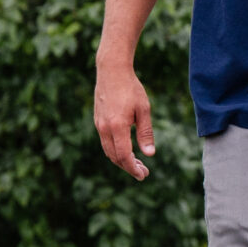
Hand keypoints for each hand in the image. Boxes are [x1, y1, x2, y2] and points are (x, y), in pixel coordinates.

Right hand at [93, 61, 154, 179]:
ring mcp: (99, 124)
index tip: (143, 175)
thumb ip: (146, 133)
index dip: (133, 168)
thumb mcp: (144, 110)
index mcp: (117, 126)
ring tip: (137, 163)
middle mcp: (104, 128)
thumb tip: (149, 154)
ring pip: (108, 151)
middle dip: (128, 167)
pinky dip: (115, 150)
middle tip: (143, 172)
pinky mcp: (98, 120)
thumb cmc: (131, 88)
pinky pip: (105, 142)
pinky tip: (126, 149)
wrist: (111, 70)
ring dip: (121, 160)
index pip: (124, 156)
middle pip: (114, 157)